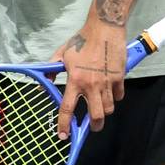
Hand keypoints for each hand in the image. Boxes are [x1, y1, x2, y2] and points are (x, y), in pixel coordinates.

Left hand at [51, 22, 126, 137]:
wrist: (104, 29)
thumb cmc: (82, 40)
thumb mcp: (62, 53)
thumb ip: (53, 68)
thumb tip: (45, 78)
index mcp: (75, 79)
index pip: (67, 108)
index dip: (64, 124)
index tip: (64, 135)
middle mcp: (91, 85)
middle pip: (96, 116)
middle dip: (94, 126)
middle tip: (91, 127)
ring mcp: (107, 82)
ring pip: (109, 108)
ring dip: (104, 112)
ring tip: (100, 109)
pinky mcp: (119, 78)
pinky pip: (118, 95)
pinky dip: (115, 98)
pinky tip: (110, 94)